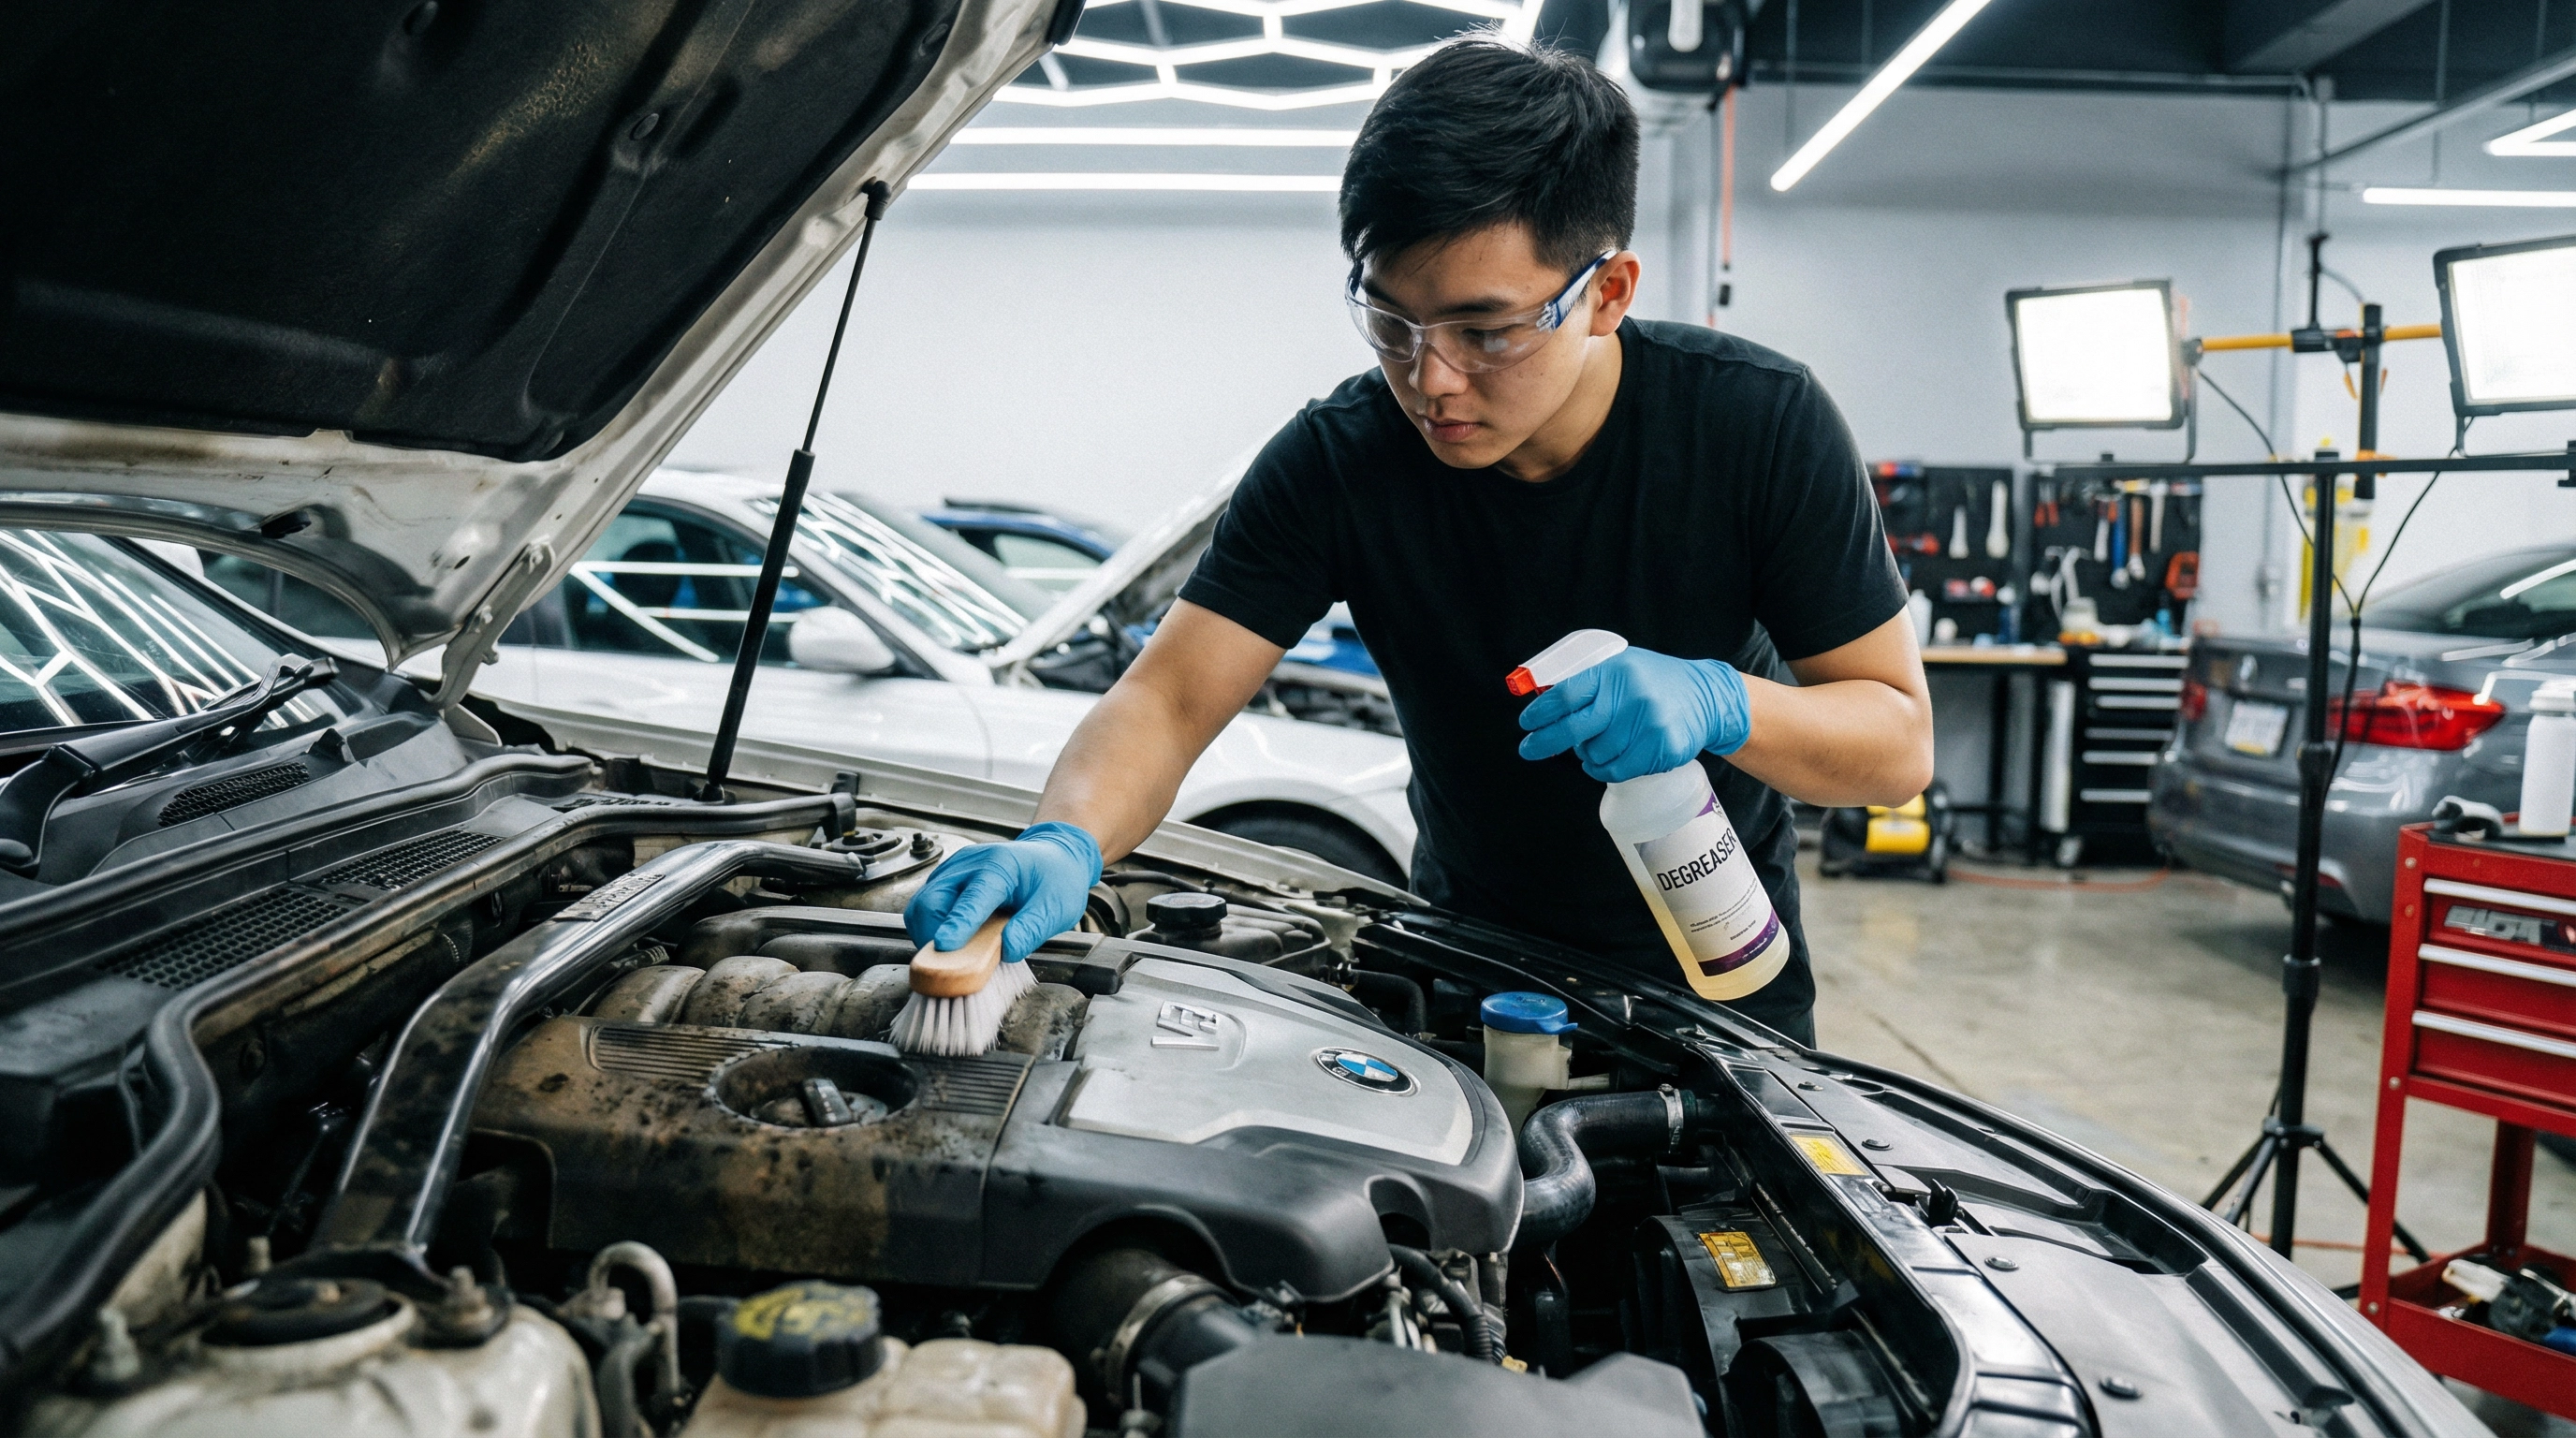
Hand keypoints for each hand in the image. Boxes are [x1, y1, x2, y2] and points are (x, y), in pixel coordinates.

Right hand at [903, 821, 1102, 962]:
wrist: (1053, 858)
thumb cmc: (1055, 880)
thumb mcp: (1055, 908)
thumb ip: (1031, 929)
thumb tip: (1006, 950)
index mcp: (1000, 866)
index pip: (971, 898)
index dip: (957, 925)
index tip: (944, 946)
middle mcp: (970, 863)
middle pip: (932, 899)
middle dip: (932, 934)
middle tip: (949, 964)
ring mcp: (954, 870)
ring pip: (921, 905)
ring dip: (927, 933)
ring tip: (951, 954)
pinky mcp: (946, 880)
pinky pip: (924, 906)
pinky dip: (930, 928)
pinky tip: (951, 940)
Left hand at [1516, 648, 1749, 782]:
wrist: (1707, 698)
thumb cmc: (1656, 683)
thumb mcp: (1623, 668)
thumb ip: (1590, 683)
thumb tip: (1546, 705)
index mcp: (1615, 672)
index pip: (1567, 695)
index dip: (1541, 712)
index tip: (1526, 724)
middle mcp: (1631, 696)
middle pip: (1574, 729)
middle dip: (1544, 742)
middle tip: (1528, 749)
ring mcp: (1647, 724)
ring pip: (1595, 754)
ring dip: (1587, 755)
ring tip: (1596, 746)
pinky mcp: (1660, 748)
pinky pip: (1618, 769)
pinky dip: (1605, 769)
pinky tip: (1609, 759)